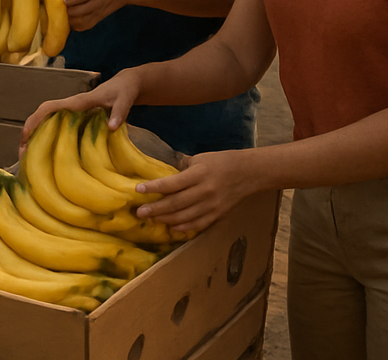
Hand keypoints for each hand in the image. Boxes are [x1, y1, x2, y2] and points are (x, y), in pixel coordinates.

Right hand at [19, 69, 142, 153]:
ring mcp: (72, 113)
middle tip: (23, 155)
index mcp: (77, 102)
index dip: (35, 120)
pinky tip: (48, 155)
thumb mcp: (125, 100)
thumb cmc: (124, 91)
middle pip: (41, 116)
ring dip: (36, 138)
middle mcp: (70, 107)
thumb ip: (119, 112)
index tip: (25, 136)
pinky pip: (57, 128)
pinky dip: (49, 139)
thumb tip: (110, 127)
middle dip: (29, 133)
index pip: (49, 108)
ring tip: (30, 159)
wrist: (126, 84)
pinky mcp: (76, 119)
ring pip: (47, 123)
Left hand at [135, 149, 259, 233]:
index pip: (172, 183)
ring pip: (185, 217)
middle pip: (176, 203)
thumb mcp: (200, 158)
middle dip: (155, 209)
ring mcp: (212, 205)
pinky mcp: (218, 214)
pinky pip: (198, 224)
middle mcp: (204, 191)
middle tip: (139, 212)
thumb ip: (182, 167)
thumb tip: (164, 175)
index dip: (154, 187)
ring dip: (166, 219)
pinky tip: (171, 227)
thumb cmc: (221, 162)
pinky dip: (183, 227)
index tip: (138, 189)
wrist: (248, 173)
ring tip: (151, 219)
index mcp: (199, 174)